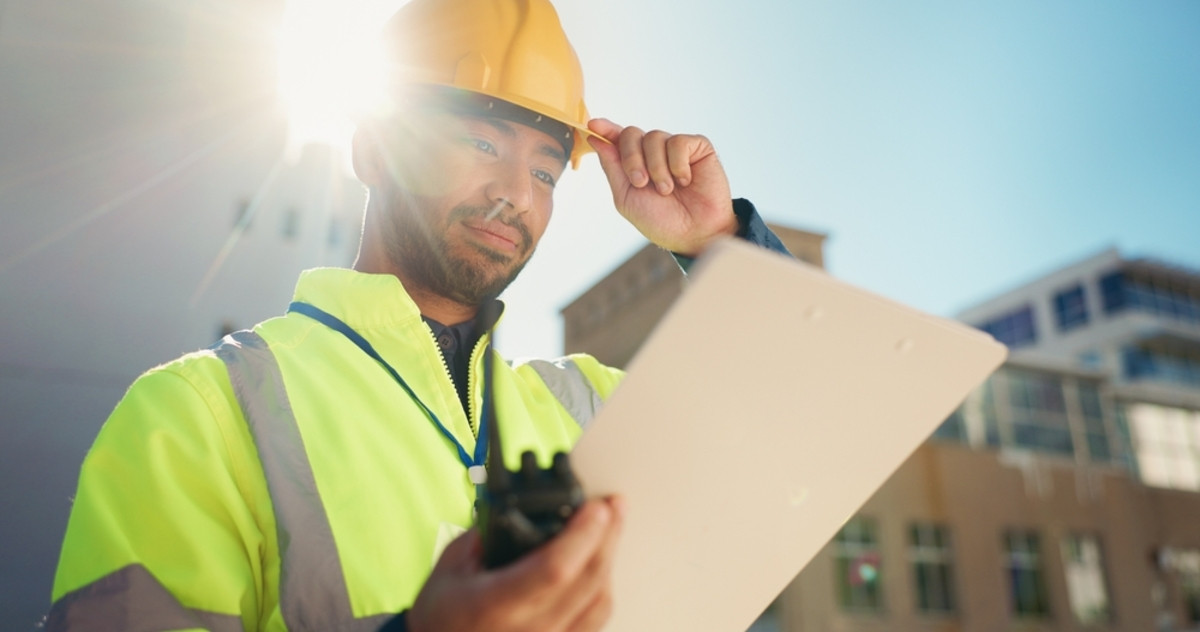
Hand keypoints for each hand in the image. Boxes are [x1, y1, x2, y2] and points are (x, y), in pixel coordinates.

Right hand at [407, 497, 624, 631]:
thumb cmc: (441, 616)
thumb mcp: (451, 566)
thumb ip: (487, 534)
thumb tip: (529, 506)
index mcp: (495, 605)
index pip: (552, 570)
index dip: (581, 536)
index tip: (596, 508)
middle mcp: (526, 629)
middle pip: (586, 581)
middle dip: (606, 535)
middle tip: (613, 504)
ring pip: (598, 601)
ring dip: (609, 558)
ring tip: (611, 526)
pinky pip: (595, 619)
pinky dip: (603, 585)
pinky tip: (601, 563)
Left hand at [588, 118, 736, 256]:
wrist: (694, 234)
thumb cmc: (661, 221)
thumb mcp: (626, 197)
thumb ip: (611, 167)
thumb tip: (596, 139)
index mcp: (635, 164)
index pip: (617, 139)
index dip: (605, 129)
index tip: (593, 125)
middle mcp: (653, 153)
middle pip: (631, 134)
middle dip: (631, 158)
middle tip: (641, 183)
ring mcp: (675, 149)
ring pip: (654, 137)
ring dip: (657, 168)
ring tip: (667, 189)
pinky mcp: (697, 147)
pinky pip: (678, 142)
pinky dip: (678, 165)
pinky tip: (685, 181)